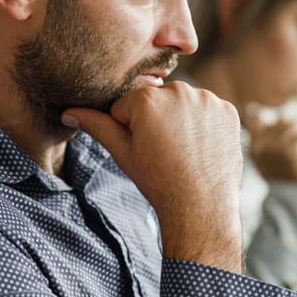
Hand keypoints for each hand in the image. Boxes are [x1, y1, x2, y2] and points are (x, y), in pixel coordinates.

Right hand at [64, 82, 243, 272]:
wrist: (200, 205)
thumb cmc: (158, 181)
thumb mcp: (123, 153)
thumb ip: (96, 126)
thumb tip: (69, 112)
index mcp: (148, 99)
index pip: (127, 106)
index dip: (130, 129)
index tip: (144, 150)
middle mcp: (180, 90)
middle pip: (157, 101)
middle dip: (157, 121)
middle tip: (164, 152)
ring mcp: (208, 100)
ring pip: (183, 104)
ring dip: (181, 121)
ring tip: (183, 151)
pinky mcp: (228, 111)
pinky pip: (208, 111)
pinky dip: (204, 126)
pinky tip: (201, 148)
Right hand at [243, 104, 296, 188]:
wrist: (294, 202)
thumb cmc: (284, 179)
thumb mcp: (267, 157)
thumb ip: (262, 135)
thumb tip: (255, 108)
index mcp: (254, 147)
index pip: (254, 118)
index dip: (261, 114)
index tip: (265, 117)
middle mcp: (261, 145)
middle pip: (283, 119)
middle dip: (295, 131)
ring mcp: (276, 147)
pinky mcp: (291, 150)